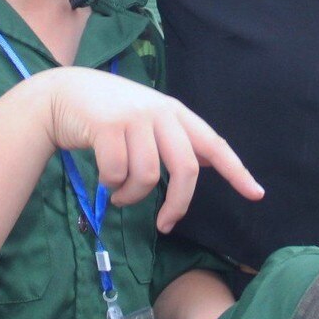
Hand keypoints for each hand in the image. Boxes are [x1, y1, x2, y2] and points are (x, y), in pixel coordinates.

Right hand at [39, 70, 262, 233]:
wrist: (62, 94)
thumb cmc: (107, 113)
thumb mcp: (147, 118)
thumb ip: (174, 138)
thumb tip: (206, 161)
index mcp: (175, 112)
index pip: (214, 144)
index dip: (236, 170)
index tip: (256, 194)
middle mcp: (159, 112)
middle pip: (186, 168)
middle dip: (177, 204)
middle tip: (164, 224)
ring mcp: (133, 118)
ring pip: (148, 176)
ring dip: (132, 196)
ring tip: (118, 194)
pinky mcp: (107, 126)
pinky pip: (117, 173)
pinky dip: (111, 185)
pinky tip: (104, 180)